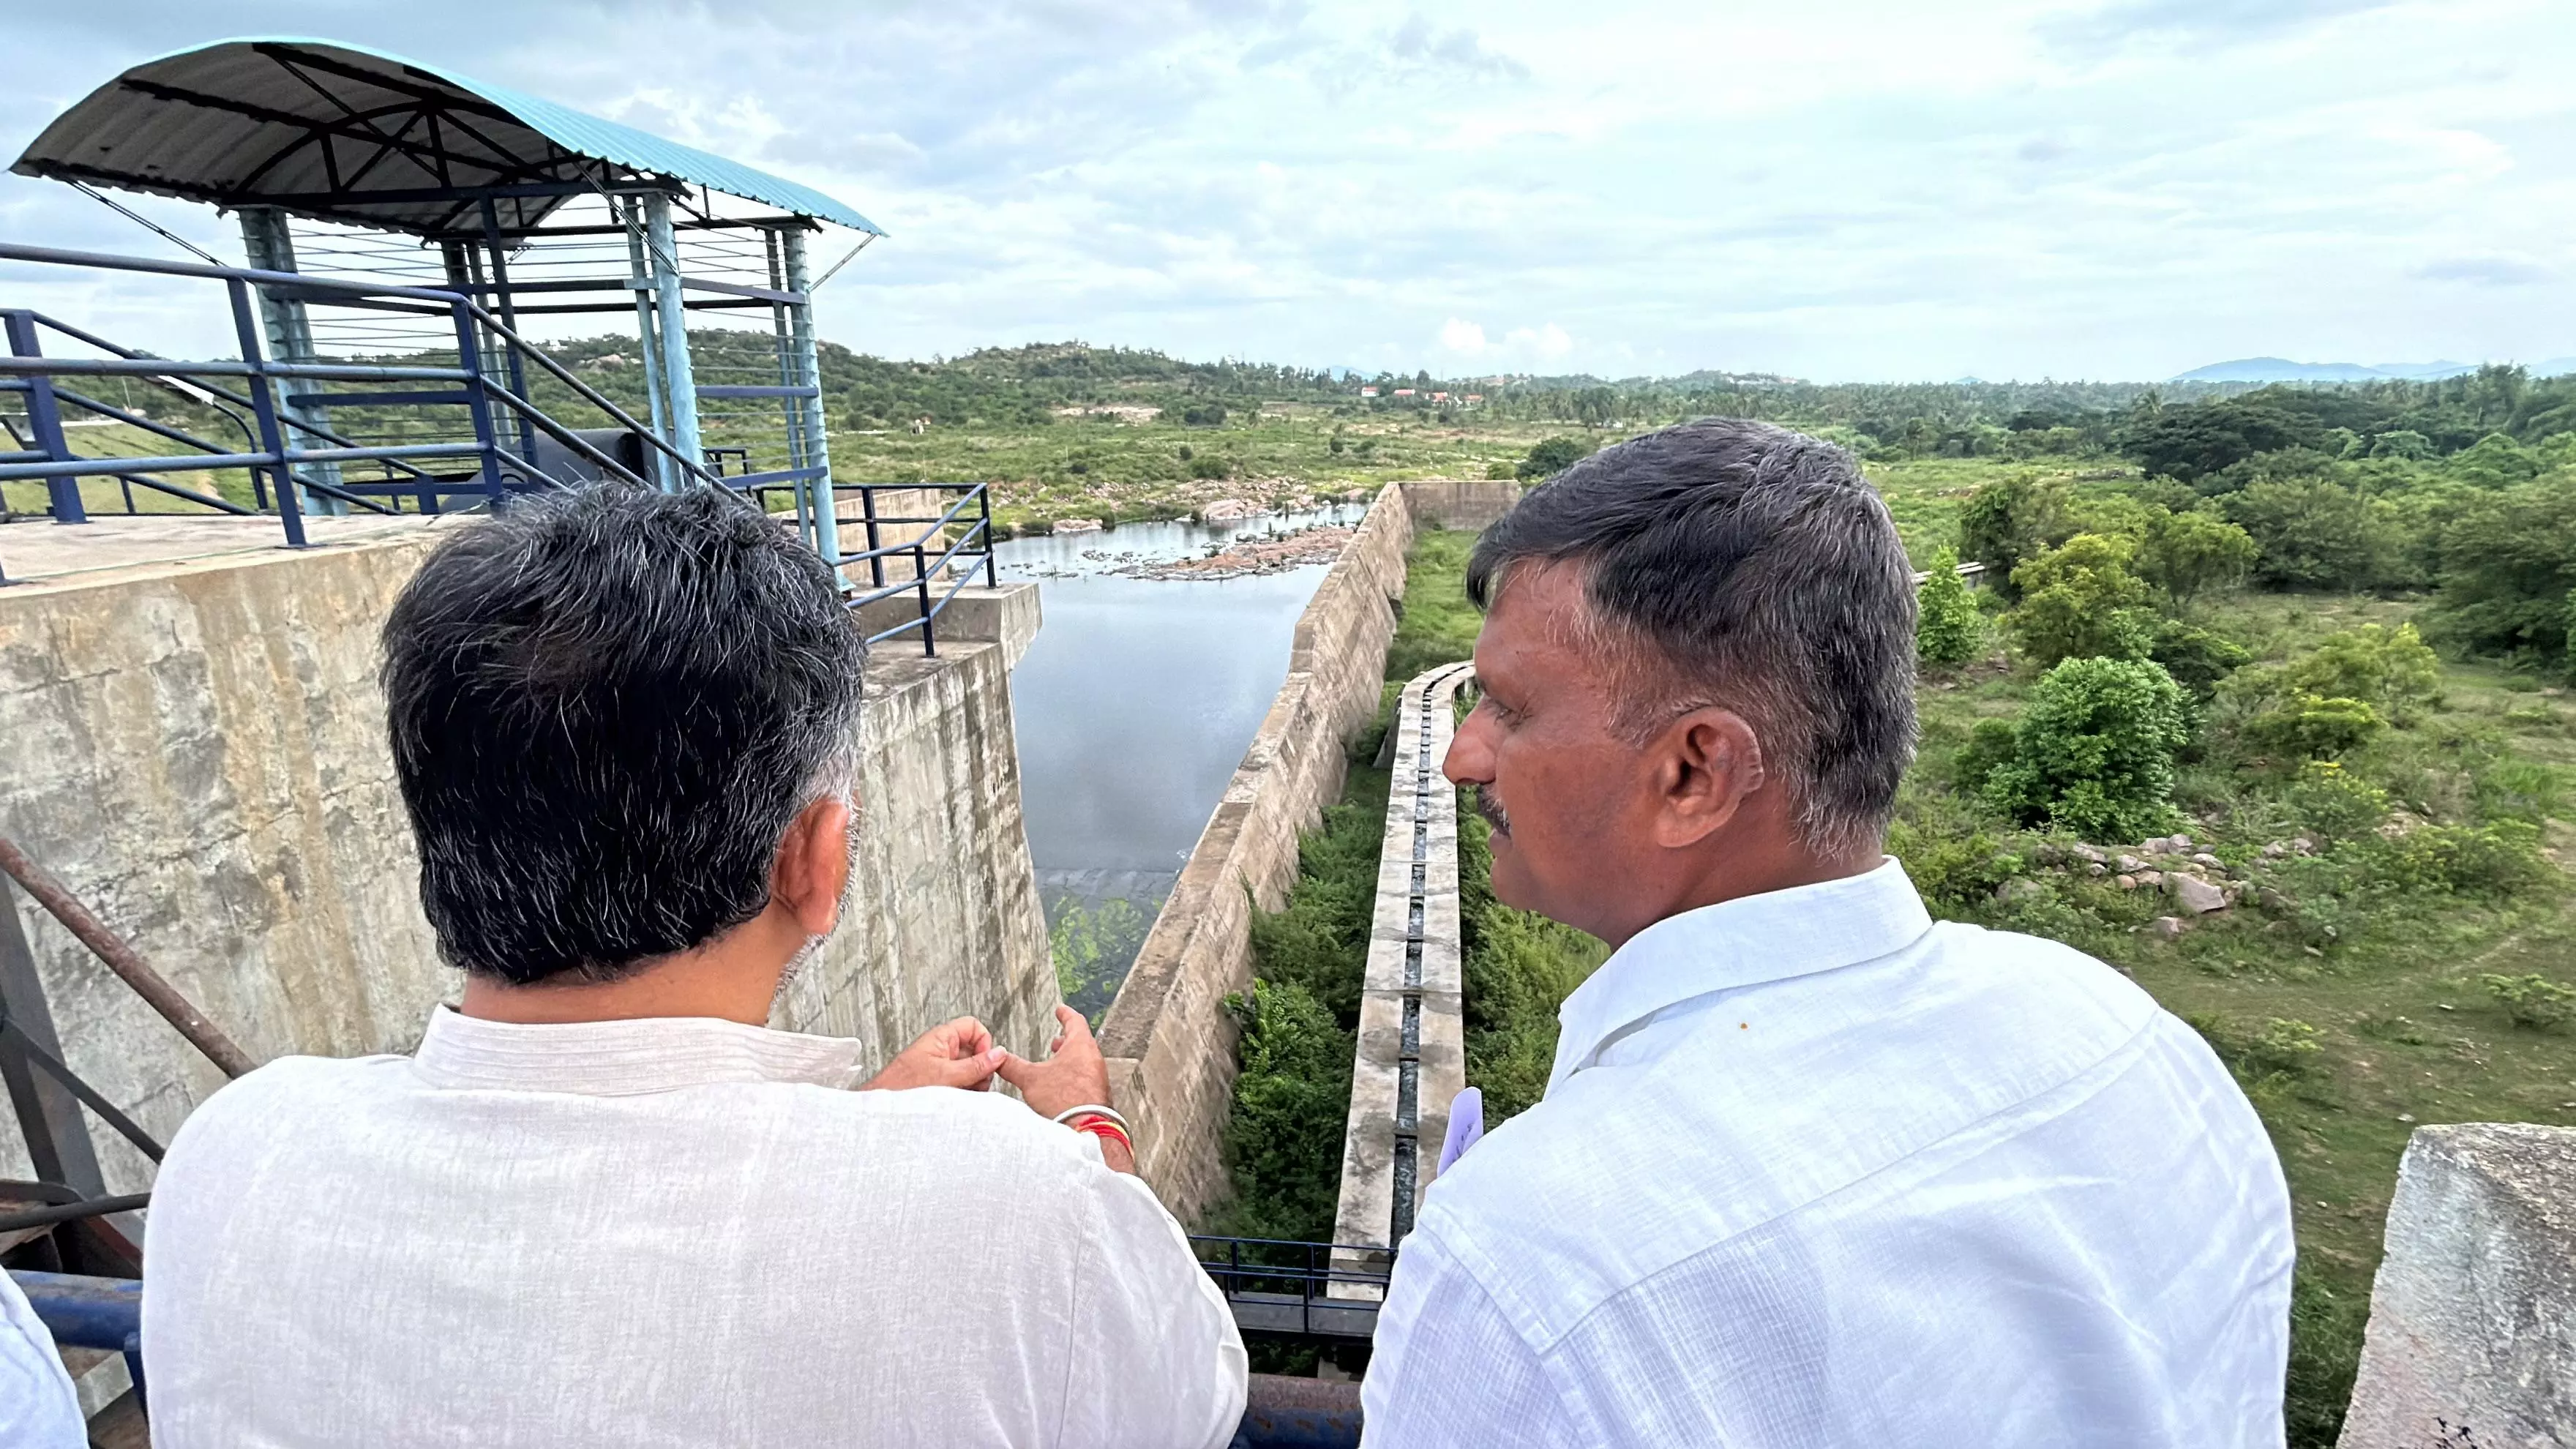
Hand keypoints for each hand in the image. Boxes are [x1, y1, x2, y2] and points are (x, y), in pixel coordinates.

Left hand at [860, 1017, 1005, 1091]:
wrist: (883, 1110)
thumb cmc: (901, 1087)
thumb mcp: (945, 1075)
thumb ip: (975, 1065)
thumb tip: (999, 1054)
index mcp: (942, 1038)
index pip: (973, 1027)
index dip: (983, 1042)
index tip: (985, 1061)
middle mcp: (943, 1050)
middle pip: (976, 1051)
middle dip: (980, 1069)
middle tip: (974, 1083)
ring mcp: (942, 1067)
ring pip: (971, 1070)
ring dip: (973, 1083)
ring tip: (961, 1094)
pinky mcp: (941, 1084)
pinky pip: (963, 1084)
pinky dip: (965, 1093)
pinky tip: (956, 1101)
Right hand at [995, 1005, 1113, 1122]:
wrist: (1085, 1127)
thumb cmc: (1064, 1099)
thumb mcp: (1030, 1079)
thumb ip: (1013, 1066)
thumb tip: (999, 1058)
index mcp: (1081, 1046)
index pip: (1075, 1021)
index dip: (1065, 1014)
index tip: (1061, 1010)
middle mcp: (1093, 1059)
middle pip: (1081, 1042)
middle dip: (1066, 1040)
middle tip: (1056, 1040)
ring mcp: (1098, 1077)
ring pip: (1084, 1061)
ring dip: (1070, 1060)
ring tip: (1056, 1065)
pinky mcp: (1098, 1094)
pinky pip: (1086, 1078)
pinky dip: (1074, 1076)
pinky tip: (1063, 1087)